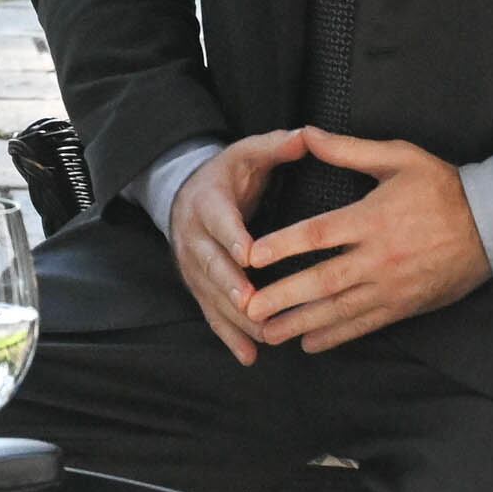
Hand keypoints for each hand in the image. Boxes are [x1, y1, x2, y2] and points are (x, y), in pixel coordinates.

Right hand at [166, 126, 330, 366]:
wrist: (184, 192)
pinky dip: (228, 335)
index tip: (249, 254)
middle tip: (253, 305)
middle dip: (231, 286)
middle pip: (210, 265)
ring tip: (262, 336)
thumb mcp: (248, 152)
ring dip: (235, 317)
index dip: (232, 237)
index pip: (218, 220)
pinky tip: (249, 356)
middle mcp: (194, 236)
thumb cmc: (227, 174)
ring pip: (210, 295)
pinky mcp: (197, 285)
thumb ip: (277, 146)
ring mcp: (193, 265)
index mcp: (208, 202)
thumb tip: (308, 135)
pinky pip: (210, 313)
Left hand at [237, 132, 492, 354]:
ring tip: (267, 334)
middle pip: (323, 280)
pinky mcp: (405, 305)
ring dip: (301, 323)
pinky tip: (310, 343)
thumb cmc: (442, 187)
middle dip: (284, 296)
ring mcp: (392, 285)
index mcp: (372, 218)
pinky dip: (337, 335)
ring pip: (340, 309)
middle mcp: (379, 256)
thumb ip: (349, 150)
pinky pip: (366, 324)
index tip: (252, 256)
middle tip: (249, 308)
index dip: (284, 245)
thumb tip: (306, 133)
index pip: (319, 234)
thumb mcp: (398, 158)